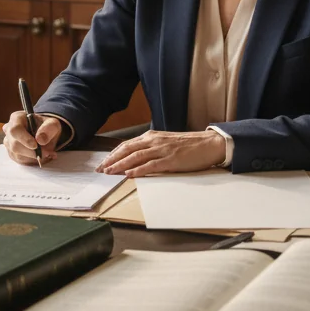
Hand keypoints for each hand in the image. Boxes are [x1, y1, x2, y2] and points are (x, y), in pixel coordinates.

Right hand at [2, 111, 61, 165]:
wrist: (45, 134)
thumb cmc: (46, 127)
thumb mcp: (53, 124)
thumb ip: (48, 129)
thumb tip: (40, 140)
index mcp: (17, 118)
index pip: (15, 129)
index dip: (24, 139)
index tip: (36, 145)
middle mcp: (9, 130)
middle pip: (15, 144)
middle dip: (32, 152)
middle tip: (47, 153)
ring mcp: (8, 142)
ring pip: (17, 154)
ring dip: (34, 157)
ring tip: (48, 154)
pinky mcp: (11, 153)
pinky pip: (20, 160)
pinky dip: (32, 160)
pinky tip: (41, 156)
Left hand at [96, 130, 225, 176]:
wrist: (209, 144)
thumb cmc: (189, 145)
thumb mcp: (166, 142)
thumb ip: (151, 147)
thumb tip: (136, 157)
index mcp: (152, 136)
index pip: (127, 145)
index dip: (113, 154)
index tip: (103, 162)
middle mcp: (154, 141)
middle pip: (127, 149)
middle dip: (111, 160)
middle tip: (100, 169)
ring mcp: (162, 150)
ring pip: (135, 157)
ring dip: (120, 165)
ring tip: (110, 172)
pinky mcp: (171, 160)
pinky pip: (151, 165)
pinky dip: (138, 170)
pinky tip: (129, 175)